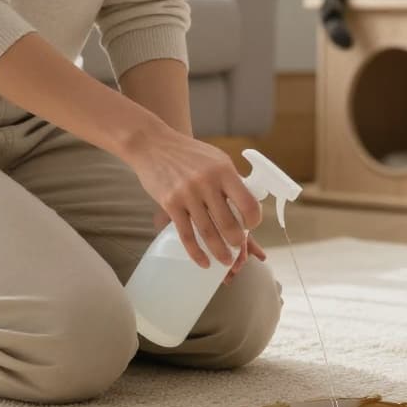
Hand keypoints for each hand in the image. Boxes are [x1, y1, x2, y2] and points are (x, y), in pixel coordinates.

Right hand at [130, 125, 261, 267]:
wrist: (153, 145)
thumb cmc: (188, 153)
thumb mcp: (216, 159)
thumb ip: (231, 180)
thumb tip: (246, 206)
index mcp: (224, 171)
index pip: (247, 203)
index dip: (253, 220)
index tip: (251, 226)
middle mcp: (207, 183)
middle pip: (228, 222)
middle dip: (237, 241)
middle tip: (238, 248)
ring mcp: (188, 194)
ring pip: (208, 232)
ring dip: (219, 251)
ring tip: (226, 261)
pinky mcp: (170, 204)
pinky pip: (186, 234)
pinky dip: (196, 252)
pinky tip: (203, 262)